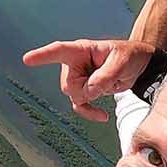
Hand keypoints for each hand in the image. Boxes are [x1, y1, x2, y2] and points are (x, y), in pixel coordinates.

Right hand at [21, 38, 156, 121]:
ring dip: (92, 98)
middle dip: (88, 89)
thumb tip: (89, 92)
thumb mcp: (121, 62)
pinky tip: (102, 116)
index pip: (59, 51)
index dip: (43, 56)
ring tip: (110, 86)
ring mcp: (78, 78)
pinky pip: (79, 106)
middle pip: (68, 85)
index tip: (27, 59)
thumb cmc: (129, 56)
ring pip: (74, 96)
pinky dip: (89, 112)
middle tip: (107, 80)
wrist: (138, 67)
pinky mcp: (84, 91)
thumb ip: (104, 76)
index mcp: (81, 50)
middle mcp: (75, 63)